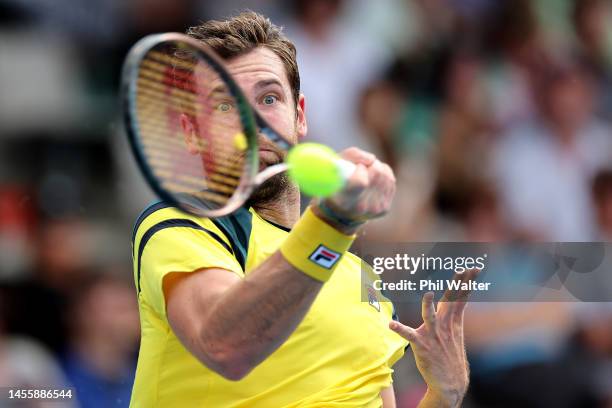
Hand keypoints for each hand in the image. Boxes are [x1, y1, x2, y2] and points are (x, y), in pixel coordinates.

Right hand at [312, 147, 395, 233]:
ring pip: (387, 176)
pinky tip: (375, 177)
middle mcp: (359, 208)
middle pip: (378, 174)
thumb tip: (372, 159)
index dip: (361, 168)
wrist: (340, 210)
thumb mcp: (336, 163)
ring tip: (368, 171)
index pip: (361, 182)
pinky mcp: (384, 209)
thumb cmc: (337, 181)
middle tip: (363, 166)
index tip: (356, 167)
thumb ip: (352, 155)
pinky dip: (385, 174)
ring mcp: (373, 210)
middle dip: (371, 164)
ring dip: (379, 168)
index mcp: (343, 200)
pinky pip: (391, 181)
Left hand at [389, 269, 479, 407]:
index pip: (461, 298)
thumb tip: (460, 300)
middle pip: (450, 302)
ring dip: (428, 306)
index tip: (473, 269)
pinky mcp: (421, 345)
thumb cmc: (450, 355)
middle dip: (456, 286)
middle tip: (461, 271)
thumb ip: (455, 315)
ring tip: (428, 294)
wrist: (450, 383)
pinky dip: (399, 329)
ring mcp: (433, 335)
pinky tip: (390, 325)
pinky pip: (408, 335)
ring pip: (430, 317)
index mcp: (453, 322)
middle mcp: (444, 326)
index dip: (466, 283)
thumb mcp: (456, 333)